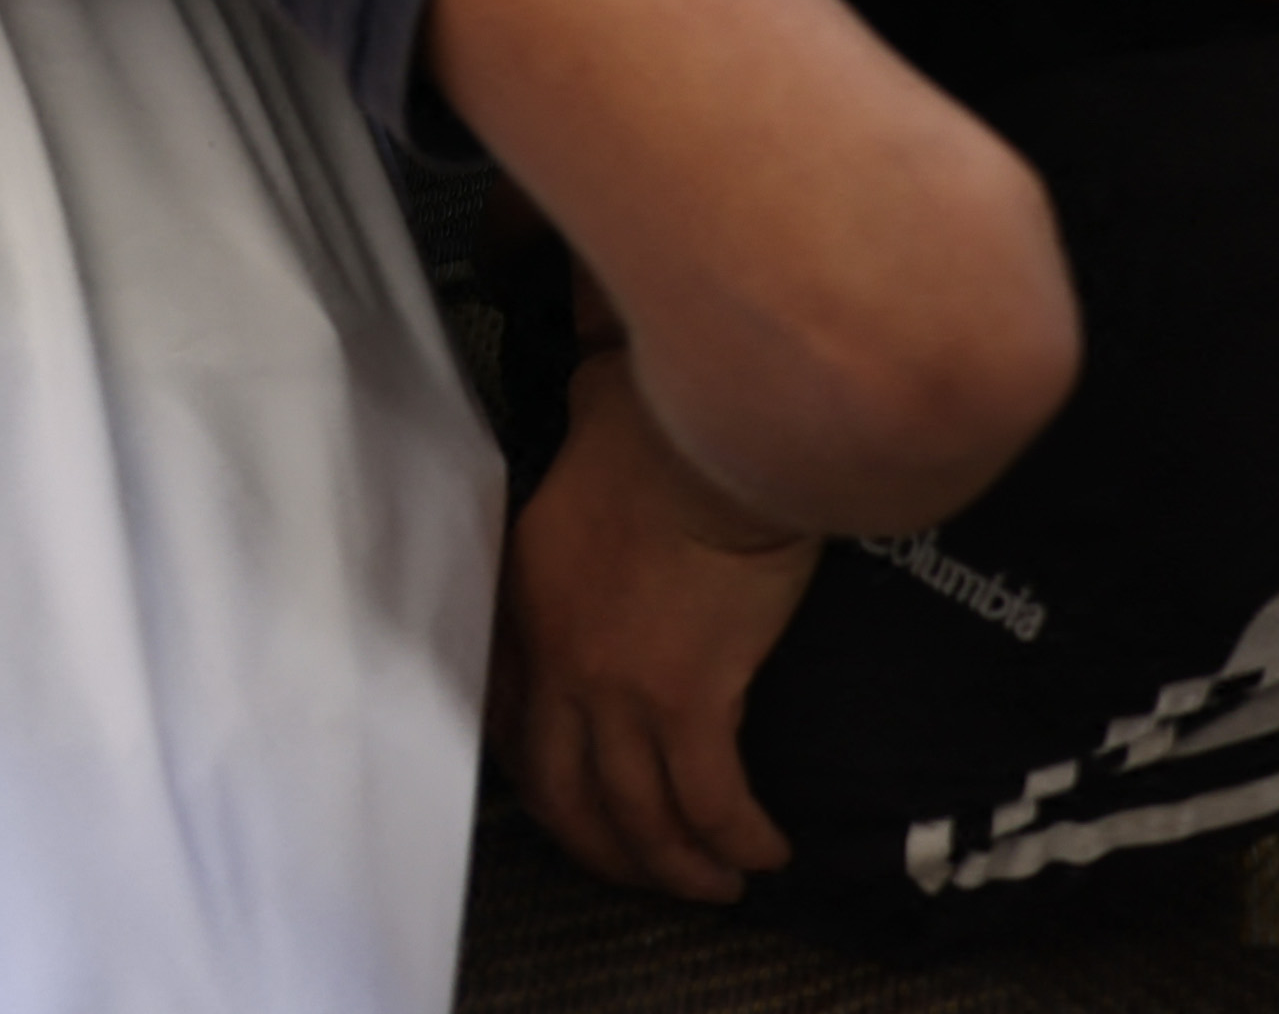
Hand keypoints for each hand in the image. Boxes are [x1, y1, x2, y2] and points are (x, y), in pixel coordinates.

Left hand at [506, 351, 818, 904]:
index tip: (574, 796)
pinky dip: (738, 837)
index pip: (513, 718)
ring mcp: (623, 688)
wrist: (711, 435)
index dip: (543, 774)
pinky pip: (710, 801)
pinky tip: (765, 850)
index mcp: (531, 599)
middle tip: (642, 870)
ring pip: (638, 814)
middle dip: (604, 849)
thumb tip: (600, 395)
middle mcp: (563, 660)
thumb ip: (582, 438)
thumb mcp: (586, 428)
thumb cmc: (659, 414)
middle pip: (565, 793)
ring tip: (714, 884)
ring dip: (676, 864)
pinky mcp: (694, 701)